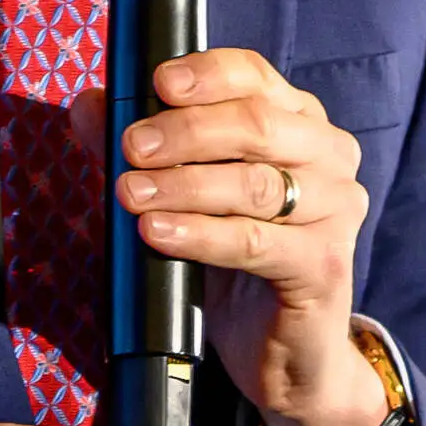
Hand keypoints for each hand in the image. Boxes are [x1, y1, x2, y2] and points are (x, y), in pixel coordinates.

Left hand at [117, 50, 396, 425]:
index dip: (207, 74)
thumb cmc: (235, 264)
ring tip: (131, 195)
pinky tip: (158, 234)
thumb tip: (88, 109)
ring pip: (254, 184)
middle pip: (258, 124)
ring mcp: (337, 210)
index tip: (156, 83)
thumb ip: (145, 151)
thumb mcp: (187, 199)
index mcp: (300, 124)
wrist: (283, 352)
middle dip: (185, 132)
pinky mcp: (327, 264)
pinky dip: (201, 236)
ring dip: (183, 186)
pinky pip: (256, 242)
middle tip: (130, 149)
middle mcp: (330, 157)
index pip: (257, 77)